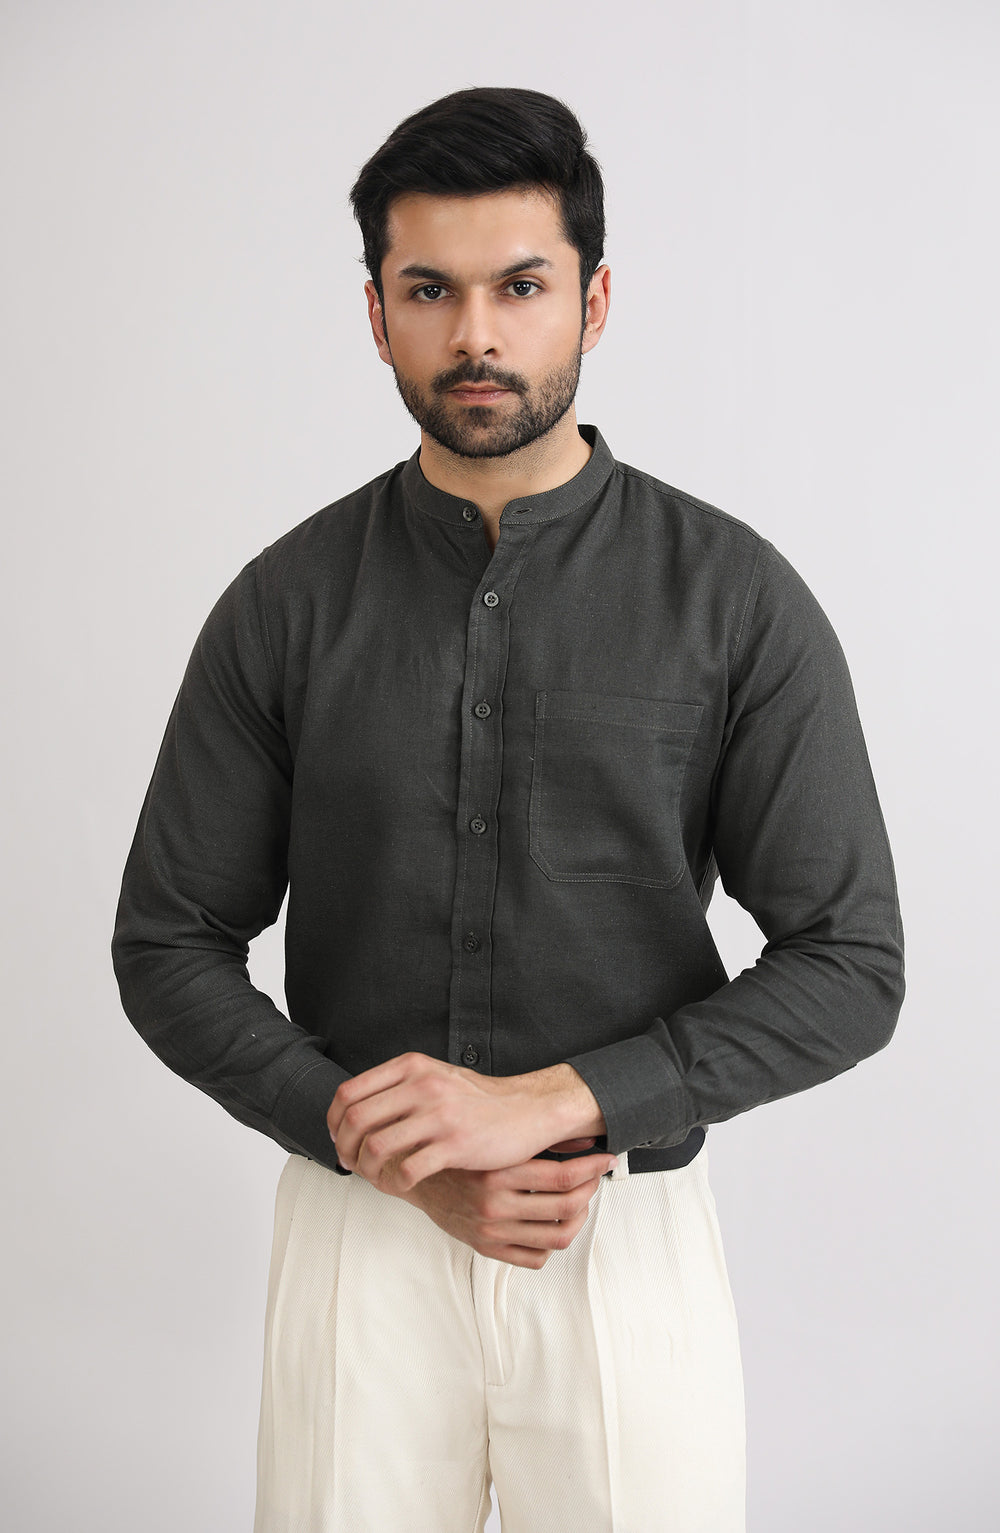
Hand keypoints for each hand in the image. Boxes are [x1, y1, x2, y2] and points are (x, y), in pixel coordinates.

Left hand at [326, 1051, 605, 1192]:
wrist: (528, 1112)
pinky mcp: (455, 1144)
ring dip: (366, 1169)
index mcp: (412, 1067)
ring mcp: (438, 1114)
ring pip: (374, 1147)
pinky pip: (406, 1170)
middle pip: (355, 1120)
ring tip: (375, 1177)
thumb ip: (399, 1087)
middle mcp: (421, 1085)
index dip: (334, 1121)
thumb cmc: (478, 1101)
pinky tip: (400, 1187)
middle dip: (344, 1148)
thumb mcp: (436, 1077)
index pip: (349, 1092)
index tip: (341, 1138)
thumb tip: (354, 1110)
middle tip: (350, 1164)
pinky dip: (393, 1184)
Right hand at [398, 1153, 616, 1268]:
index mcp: (496, 1173)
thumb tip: (579, 1138)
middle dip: (590, 1190)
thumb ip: (530, 1141)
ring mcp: (491, 1231)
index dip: (591, 1168)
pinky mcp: (486, 1249)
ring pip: (557, 1236)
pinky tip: (553, 1224)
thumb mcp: (490, 1141)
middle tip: (595, 1176)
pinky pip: (534, 1258)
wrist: (415, 1176)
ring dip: (578, 1218)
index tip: (603, 1159)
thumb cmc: (456, 1155)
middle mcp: (494, 1205)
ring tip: (580, 1201)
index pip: (561, 1177)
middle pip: (566, 1207)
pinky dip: (552, 1245)